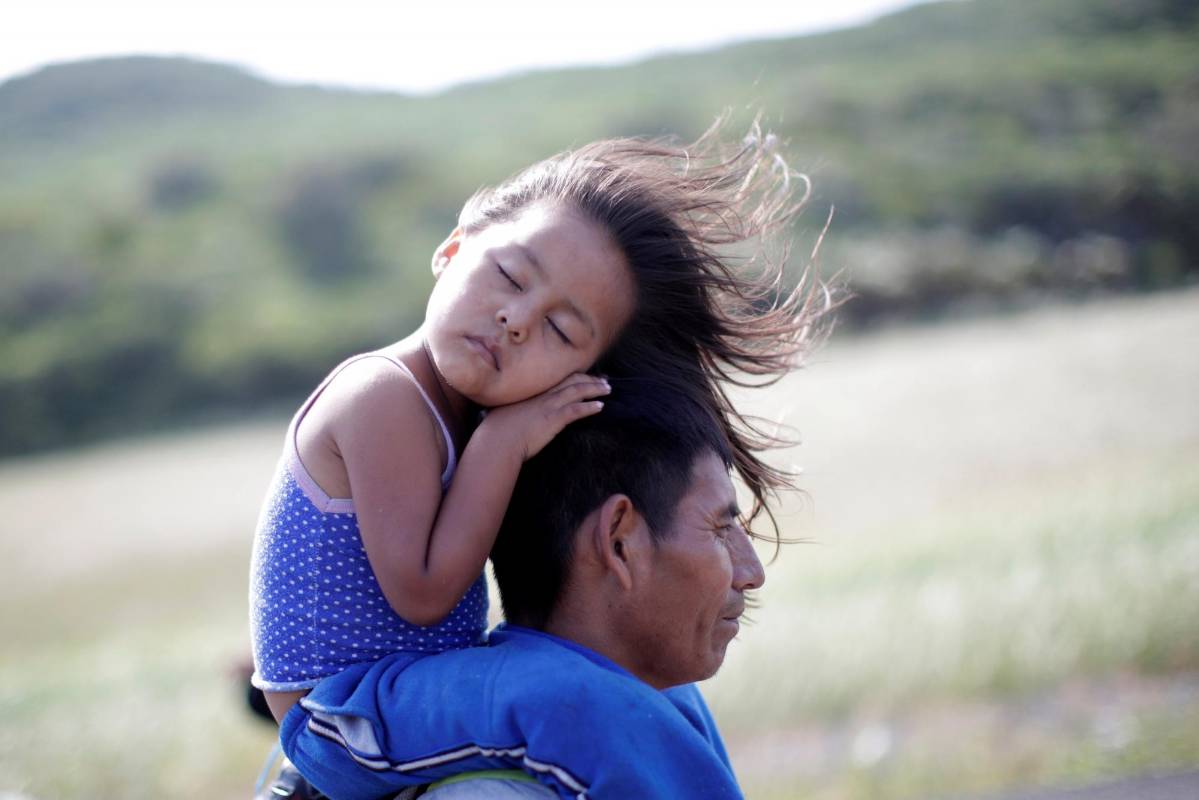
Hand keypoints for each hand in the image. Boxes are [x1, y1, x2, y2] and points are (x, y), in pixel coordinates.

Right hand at [480, 373, 609, 460]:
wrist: (497, 441)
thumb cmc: (496, 430)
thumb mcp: (504, 412)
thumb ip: (515, 408)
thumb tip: (515, 411)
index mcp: (532, 392)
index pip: (558, 378)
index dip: (574, 375)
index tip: (585, 375)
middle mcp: (542, 395)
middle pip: (571, 380)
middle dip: (590, 379)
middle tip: (603, 380)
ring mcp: (549, 406)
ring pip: (578, 391)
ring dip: (595, 389)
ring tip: (607, 389)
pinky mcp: (554, 419)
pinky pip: (577, 410)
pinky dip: (590, 407)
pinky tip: (600, 406)